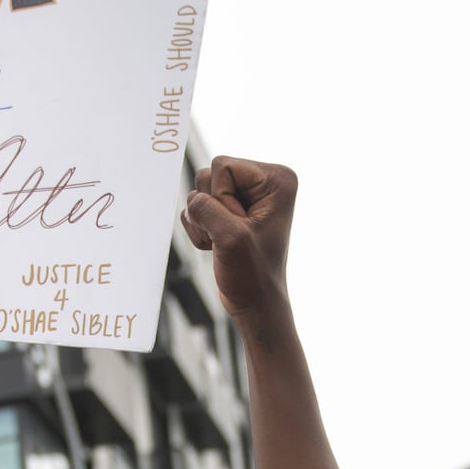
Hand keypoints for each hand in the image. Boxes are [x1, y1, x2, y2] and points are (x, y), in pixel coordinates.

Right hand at [180, 156, 297, 336]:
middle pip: (209, 175)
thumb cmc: (253, 274)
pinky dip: (200, 229)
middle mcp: (264, 182)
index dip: (221, 198)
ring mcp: (246, 196)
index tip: (241, 225)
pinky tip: (218, 245)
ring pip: (200, 192)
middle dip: (212, 209)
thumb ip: (205, 209)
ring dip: (203, 221)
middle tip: (232, 235)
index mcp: (277, 179)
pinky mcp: (230, 210)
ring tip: (224, 242)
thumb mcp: (229, 238)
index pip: (223, 165)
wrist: (255, 303)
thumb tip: (192, 199)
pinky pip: (196, 207)